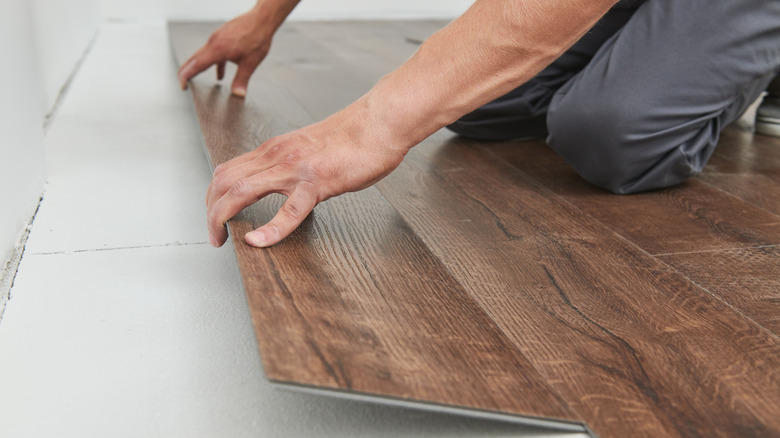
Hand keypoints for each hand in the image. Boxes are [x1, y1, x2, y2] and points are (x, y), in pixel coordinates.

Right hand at [177, 8, 271, 96]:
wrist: (262, 19)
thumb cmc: (257, 38)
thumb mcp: (250, 63)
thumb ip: (242, 79)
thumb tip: (238, 95)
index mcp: (217, 50)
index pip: (196, 65)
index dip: (186, 77)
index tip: (183, 87)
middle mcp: (213, 43)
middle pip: (193, 59)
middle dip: (186, 72)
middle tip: (182, 85)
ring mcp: (217, 38)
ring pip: (202, 54)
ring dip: (199, 67)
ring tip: (196, 79)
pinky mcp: (222, 36)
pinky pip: (213, 52)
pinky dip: (213, 63)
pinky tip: (220, 74)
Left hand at [205, 105, 407, 247]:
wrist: (379, 122)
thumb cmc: (353, 137)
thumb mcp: (309, 149)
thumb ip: (292, 164)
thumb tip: (285, 186)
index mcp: (274, 149)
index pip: (228, 170)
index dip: (213, 196)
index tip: (215, 216)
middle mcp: (277, 155)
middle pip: (224, 181)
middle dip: (210, 212)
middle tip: (214, 235)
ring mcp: (295, 168)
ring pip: (242, 191)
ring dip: (223, 218)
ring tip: (222, 239)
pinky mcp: (317, 182)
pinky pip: (288, 210)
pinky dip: (270, 230)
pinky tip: (259, 242)